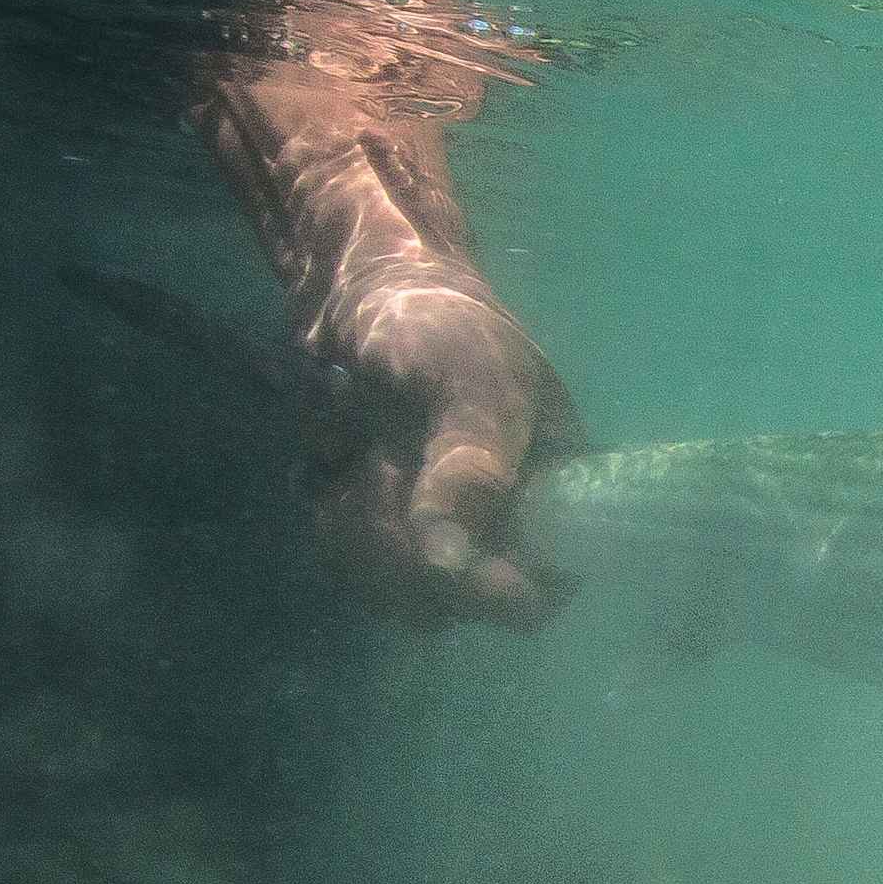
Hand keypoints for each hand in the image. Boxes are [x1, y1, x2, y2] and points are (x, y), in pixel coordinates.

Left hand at [313, 272, 579, 627]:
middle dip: (400, 539)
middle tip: (373, 466)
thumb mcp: (470, 381)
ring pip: (393, 589)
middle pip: (454, 599)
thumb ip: (471, 468)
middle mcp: (500, 527)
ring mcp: (437, 533)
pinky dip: (329, 510)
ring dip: (357, 520)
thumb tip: (450, 564)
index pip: (542, 587)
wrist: (356, 284)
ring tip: (350, 443)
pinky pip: (350, 563)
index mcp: (553, 494)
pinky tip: (330, 456)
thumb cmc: (437, 320)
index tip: (446, 559)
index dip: (494, 589)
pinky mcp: (379, 529)